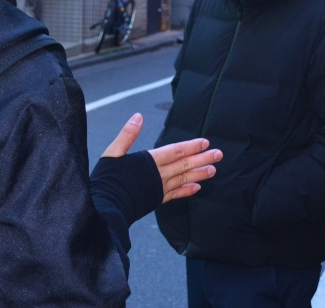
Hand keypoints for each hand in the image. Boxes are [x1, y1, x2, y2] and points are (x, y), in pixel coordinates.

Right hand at [102, 113, 222, 203]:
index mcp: (149, 161)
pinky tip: (197, 188)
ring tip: (213, 170)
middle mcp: (158, 174)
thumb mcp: (113, 152)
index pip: (175, 151)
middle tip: (219, 154)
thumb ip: (127, 134)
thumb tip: (138, 116)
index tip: (205, 142)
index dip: (191, 146)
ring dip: (199, 174)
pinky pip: (176, 194)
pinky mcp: (156, 200)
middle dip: (202, 159)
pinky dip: (187, 191)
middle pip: (184, 165)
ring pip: (184, 179)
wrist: (105, 207)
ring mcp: (159, 188)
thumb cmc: (107, 179)